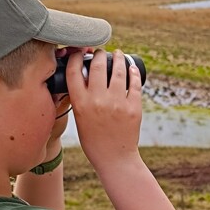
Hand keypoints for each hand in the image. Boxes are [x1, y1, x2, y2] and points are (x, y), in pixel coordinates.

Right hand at [67, 48, 143, 171]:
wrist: (114, 158)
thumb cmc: (94, 140)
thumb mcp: (80, 118)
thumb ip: (81, 98)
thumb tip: (84, 76)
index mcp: (80, 103)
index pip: (74, 71)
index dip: (77, 57)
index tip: (80, 53)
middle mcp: (98, 100)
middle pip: (98, 65)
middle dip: (100, 54)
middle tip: (102, 52)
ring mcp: (118, 103)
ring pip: (119, 70)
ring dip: (118, 58)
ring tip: (118, 55)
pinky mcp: (134, 107)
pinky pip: (135, 83)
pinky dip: (133, 73)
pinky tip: (131, 68)